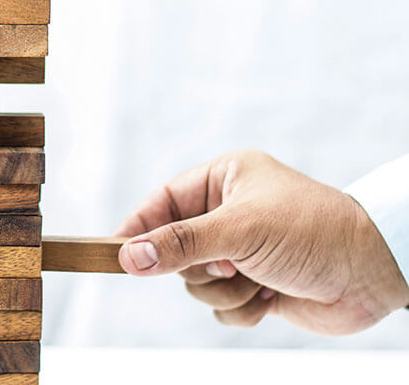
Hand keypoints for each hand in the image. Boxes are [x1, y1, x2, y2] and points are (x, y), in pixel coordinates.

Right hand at [115, 150, 408, 334]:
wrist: (373, 274)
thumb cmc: (312, 232)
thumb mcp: (240, 229)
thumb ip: (181, 243)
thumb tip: (128, 257)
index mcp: (224, 179)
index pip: (163, 201)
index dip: (139, 227)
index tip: (116, 253)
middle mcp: (229, 213)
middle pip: (175, 249)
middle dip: (201, 267)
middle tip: (229, 264)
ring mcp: (241, 251)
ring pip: (196, 283)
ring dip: (225, 291)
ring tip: (257, 280)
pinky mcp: (255, 285)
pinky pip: (220, 308)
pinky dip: (241, 310)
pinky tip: (270, 297)